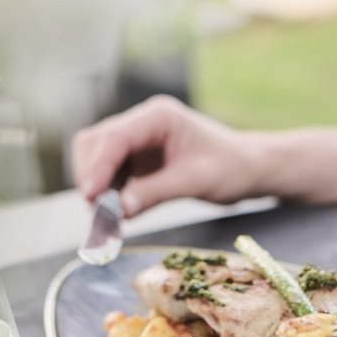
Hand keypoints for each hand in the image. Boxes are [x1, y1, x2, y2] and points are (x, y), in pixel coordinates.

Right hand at [71, 97, 262, 216]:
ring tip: (106, 220)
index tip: (90, 196)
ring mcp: (137, 138)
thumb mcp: (195, 181)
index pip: (117, 138)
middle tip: (99, 215)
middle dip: (93, 177)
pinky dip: (106, 192)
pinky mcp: (136, 156)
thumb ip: (155, 193)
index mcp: (159, 117)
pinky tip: (115, 214)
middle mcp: (143, 121)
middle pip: (97, 143)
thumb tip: (118, 211)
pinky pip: (108, 171)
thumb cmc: (229, 169)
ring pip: (96, 156)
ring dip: (96, 186)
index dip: (99, 167)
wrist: (246, 169)